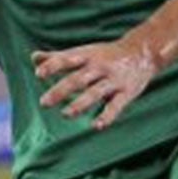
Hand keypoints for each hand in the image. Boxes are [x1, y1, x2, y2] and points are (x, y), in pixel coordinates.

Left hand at [34, 38, 157, 129]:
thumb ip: (58, 56)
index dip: (53, 66)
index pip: (67, 60)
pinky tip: (96, 126)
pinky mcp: (126, 93)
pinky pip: (116, 105)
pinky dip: (107, 116)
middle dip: (61, 90)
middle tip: (44, 102)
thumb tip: (34, 57)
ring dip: (80, 103)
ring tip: (65, 114)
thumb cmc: (106, 54)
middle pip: (78, 79)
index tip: (39, 73)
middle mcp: (99, 67)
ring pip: (95, 92)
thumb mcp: (84, 51)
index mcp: (87, 56)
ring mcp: (113, 80)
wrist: (144, 51)